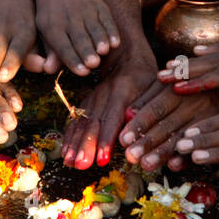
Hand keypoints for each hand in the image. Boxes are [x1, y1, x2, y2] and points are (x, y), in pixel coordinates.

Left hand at [33, 0, 119, 75]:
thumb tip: (49, 71)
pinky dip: (111, 30)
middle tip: (94, 64)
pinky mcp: (96, 3)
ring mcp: (84, 9)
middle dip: (87, 51)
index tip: (82, 72)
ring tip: (104, 52)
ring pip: (93, 27)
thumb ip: (50, 50)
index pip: (62, 46)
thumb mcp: (43, 29)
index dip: (73, 59)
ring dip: (100, 40)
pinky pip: (106, 18)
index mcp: (52, 26)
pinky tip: (115, 42)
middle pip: (79, 37)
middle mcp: (68, 17)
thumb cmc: (49, 12)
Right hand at [61, 51, 155, 168]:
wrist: (126, 54)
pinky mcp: (87, 101)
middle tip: (81, 165)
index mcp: (123, 89)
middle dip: (86, 145)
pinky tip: (66, 152)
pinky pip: (76, 120)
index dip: (107, 139)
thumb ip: (144, 108)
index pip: (113, 117)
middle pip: (93, 122)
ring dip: (75, 143)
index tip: (103, 159)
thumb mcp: (152, 87)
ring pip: (82, 122)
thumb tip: (134, 133)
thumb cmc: (145, 75)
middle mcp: (104, 93)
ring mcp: (93, 96)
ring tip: (70, 162)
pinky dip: (70, 136)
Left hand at [119, 80, 218, 172]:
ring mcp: (210, 115)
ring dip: (164, 152)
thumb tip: (128, 113)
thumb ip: (151, 94)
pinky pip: (204, 143)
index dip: (140, 124)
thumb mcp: (173, 79)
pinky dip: (189, 155)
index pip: (156, 108)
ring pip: (183, 136)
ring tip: (147, 164)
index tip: (123, 139)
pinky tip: (175, 165)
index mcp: (179, 88)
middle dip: (148, 141)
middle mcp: (194, 101)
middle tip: (131, 157)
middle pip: (167, 124)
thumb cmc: (199, 78)